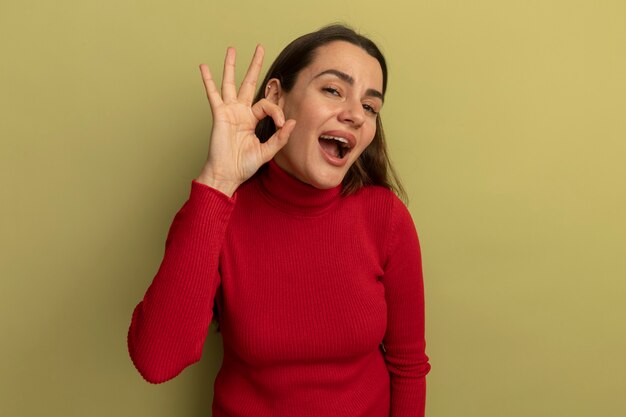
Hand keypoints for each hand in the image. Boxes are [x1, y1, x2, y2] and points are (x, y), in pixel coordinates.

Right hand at [196, 45, 295, 196]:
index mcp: (252, 119)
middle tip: (259, 48)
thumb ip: (280, 137)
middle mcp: (240, 112)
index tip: (280, 124)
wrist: (228, 174)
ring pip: (230, 83)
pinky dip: (208, 80)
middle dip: (255, 66)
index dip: (276, 111)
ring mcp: (229, 111)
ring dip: (231, 66)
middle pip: (248, 83)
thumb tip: (292, 121)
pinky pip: (213, 94)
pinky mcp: (219, 114)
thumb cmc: (244, 165)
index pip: (267, 105)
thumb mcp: (267, 151)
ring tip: (232, 50)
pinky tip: (204, 67)